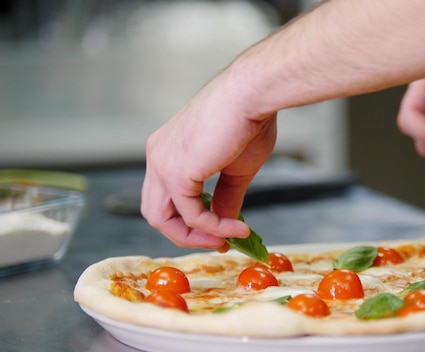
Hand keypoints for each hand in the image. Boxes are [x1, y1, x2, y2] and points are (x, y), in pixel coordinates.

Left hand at [141, 82, 276, 248]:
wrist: (251, 96)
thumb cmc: (247, 121)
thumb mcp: (236, 169)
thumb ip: (226, 197)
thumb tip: (226, 223)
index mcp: (167, 151)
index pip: (166, 197)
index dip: (190, 221)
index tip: (221, 232)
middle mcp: (157, 157)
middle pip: (156, 212)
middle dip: (186, 235)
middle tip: (219, 242)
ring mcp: (162, 165)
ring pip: (162, 219)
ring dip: (194, 237)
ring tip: (225, 240)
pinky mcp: (176, 173)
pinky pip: (191, 215)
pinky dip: (213, 227)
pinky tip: (236, 228)